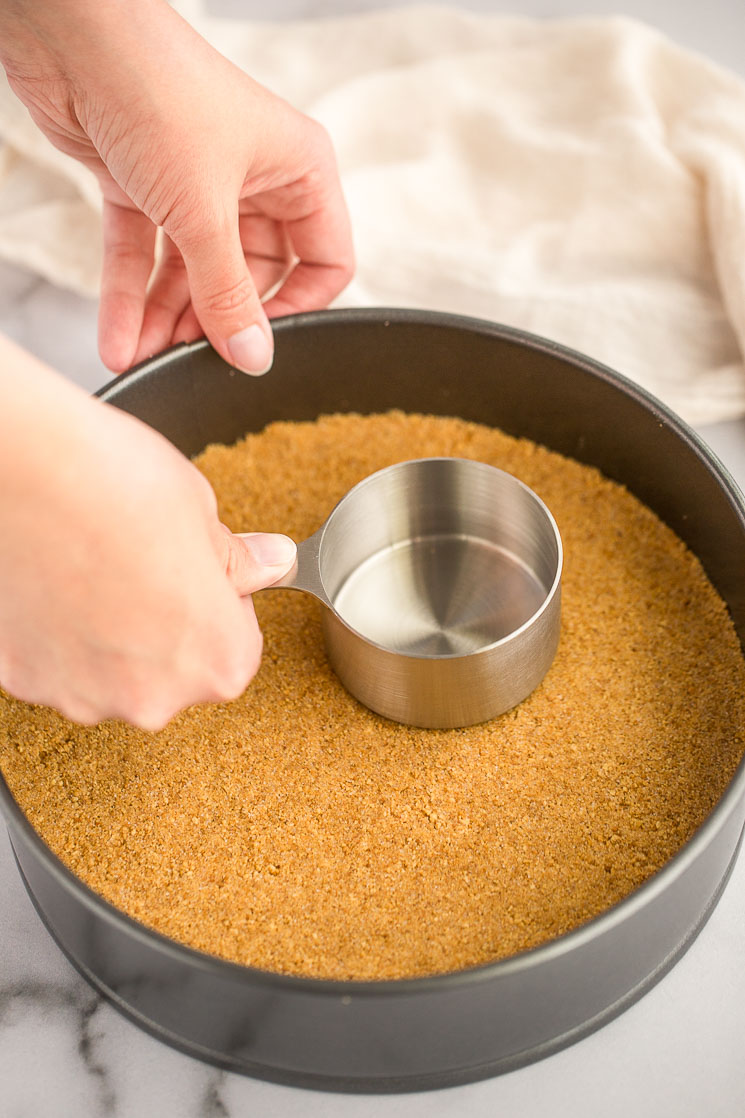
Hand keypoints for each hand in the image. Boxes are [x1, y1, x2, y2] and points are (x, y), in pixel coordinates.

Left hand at [0, 0, 353, 373]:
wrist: (70, 33)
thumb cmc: (156, 91)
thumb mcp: (203, 211)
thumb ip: (228, 294)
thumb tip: (254, 357)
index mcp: (299, 171)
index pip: (324, 261)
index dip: (294, 308)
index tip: (258, 344)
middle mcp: (254, 178)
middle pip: (249, 276)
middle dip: (214, 321)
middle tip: (190, 360)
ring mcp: (197, 183)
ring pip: (192, 272)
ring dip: (166, 320)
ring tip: (144, 360)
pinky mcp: (144, 185)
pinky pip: (145, 255)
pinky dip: (131, 296)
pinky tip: (120, 340)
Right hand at [0, 336, 295, 728]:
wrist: (23, 472)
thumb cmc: (116, 488)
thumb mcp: (202, 514)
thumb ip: (236, 561)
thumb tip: (271, 563)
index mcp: (217, 662)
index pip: (237, 650)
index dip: (219, 605)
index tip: (198, 572)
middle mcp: (153, 700)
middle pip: (174, 671)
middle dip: (165, 626)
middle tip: (143, 565)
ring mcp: (83, 697)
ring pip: (113, 673)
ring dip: (111, 634)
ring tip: (94, 570)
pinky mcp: (26, 682)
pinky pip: (59, 666)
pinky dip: (60, 635)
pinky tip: (58, 583)